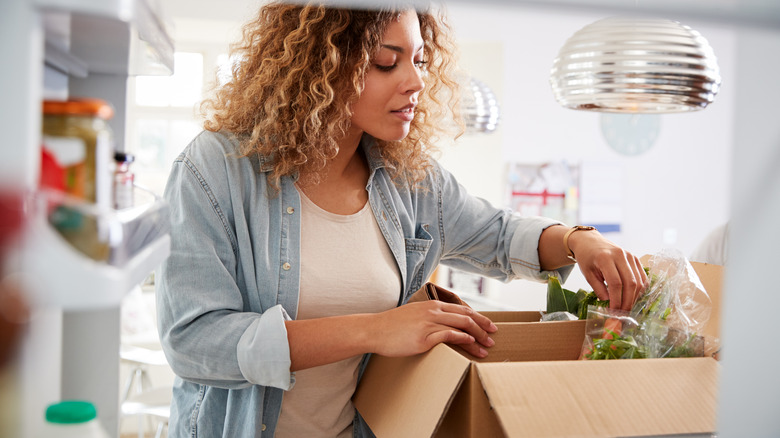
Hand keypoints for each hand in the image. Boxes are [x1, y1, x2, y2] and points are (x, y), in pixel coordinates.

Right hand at [369, 301, 496, 357]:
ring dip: (477, 338)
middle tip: (493, 337)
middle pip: (466, 316)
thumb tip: (444, 324)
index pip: (462, 309)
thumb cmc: (393, 325)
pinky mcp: (423, 337)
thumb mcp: (415, 314)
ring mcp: (428, 324)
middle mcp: (433, 311)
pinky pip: (448, 335)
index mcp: (432, 305)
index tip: (489, 326)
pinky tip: (470, 344)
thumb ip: (430, 316)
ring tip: (485, 348)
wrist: (374, 330)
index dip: (479, 317)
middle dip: (483, 327)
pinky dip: (462, 339)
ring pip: (461, 326)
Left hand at [569, 231, 647, 310]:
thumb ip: (599, 290)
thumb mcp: (588, 275)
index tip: (613, 312)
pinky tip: (632, 298)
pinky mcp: (636, 259)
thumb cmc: (587, 258)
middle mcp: (620, 255)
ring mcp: (630, 256)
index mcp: (605, 258)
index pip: (615, 283)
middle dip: (627, 302)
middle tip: (622, 314)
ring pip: (639, 281)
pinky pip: (642, 277)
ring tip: (626, 308)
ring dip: (634, 298)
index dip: (616, 300)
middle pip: (630, 283)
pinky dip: (639, 290)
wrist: (590, 242)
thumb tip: (610, 307)